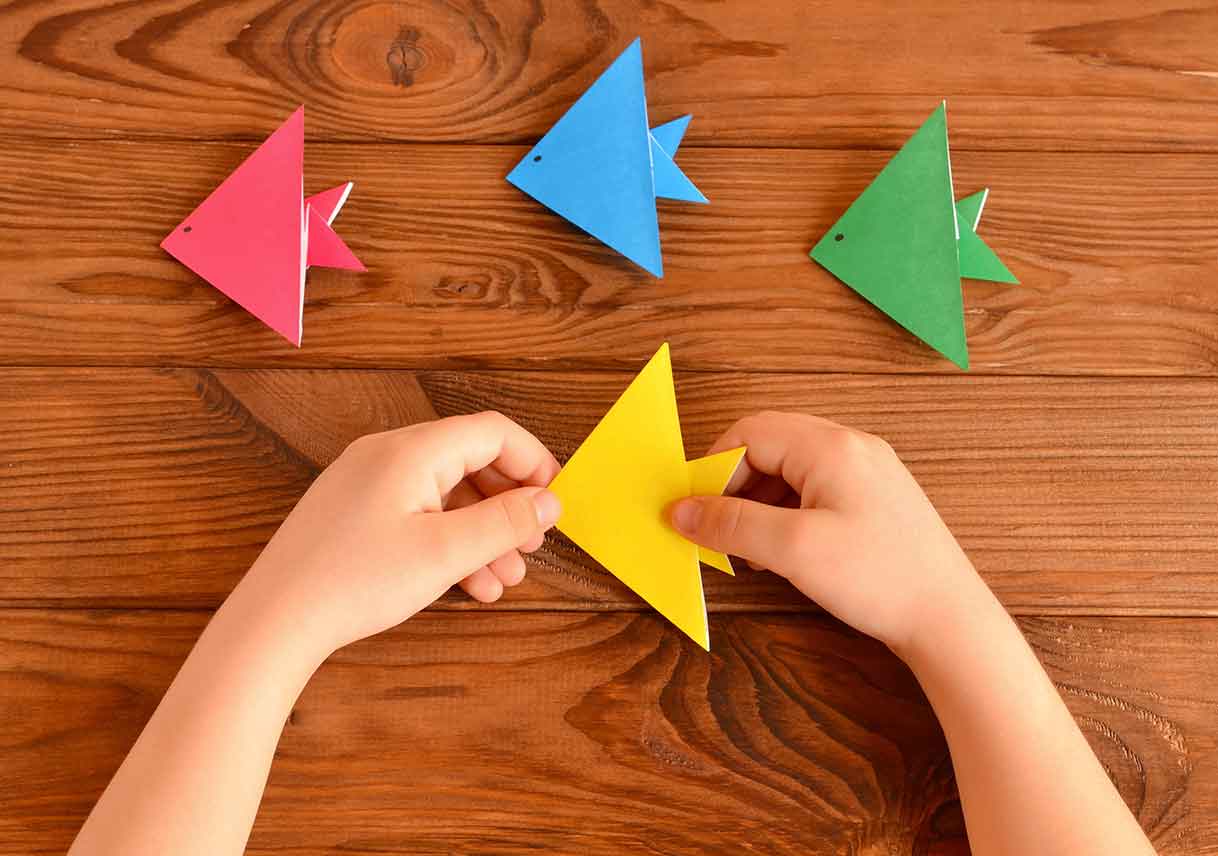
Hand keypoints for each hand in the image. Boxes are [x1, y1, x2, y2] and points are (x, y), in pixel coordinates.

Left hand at [235, 412, 560, 658]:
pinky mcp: (354, 511)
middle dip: (508, 505)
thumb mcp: (445, 553)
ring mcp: (366, 482)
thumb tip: (549, 502)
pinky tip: (467, 582)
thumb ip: (504, 522)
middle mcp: (387, 454)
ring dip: (482, 531)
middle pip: (470, 461)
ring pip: (445, 493)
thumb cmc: (354, 582)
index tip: (556, 501)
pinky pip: (417, 511)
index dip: (534, 462)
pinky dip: (449, 540)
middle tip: (531, 547)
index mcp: (411, 450)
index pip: (492, 432)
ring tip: (504, 578)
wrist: (274, 621)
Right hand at [668, 411, 987, 655]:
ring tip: (749, 548)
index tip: (693, 509)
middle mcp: (852, 447)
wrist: (950, 619)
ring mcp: (868, 470)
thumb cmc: (879, 579)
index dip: (713, 468)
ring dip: (758, 502)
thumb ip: (731, 525)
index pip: (749, 432)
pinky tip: (783, 550)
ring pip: (791, 469)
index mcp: (831, 446)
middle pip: (769, 445)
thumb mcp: (793, 550)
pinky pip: (815, 488)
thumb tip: (680, 511)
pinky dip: (787, 512)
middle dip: (734, 485)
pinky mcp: (876, 498)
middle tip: (716, 529)